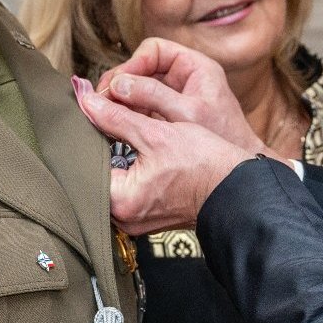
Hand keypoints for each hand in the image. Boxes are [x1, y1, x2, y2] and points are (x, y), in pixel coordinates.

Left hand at [75, 83, 254, 234]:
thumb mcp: (157, 133)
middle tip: (100, 114)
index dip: (84, 132)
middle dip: (98, 143)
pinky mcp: (147, 217)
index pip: (84, 162)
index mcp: (120, 200)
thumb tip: (87, 101)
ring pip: (111, 181)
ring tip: (116, 128)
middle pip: (95, 174)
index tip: (87, 108)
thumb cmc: (204, 164)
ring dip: (112, 155)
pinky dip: (127, 169)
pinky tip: (133, 150)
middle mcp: (122, 218)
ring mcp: (135, 221)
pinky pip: (126, 190)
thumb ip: (116, 117)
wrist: (238, 189)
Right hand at [96, 38, 268, 155]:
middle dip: (120, 83)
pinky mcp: (166, 117)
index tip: (115, 83)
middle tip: (102, 99)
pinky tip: (114, 126)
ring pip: (137, 90)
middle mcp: (182, 79)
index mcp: (194, 66)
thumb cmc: (223, 137)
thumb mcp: (186, 113)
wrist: (235, 171)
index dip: (131, 63)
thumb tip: (119, 85)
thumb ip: (154, 96)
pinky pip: (139, 109)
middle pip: (140, 69)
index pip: (153, 50)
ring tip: (103, 113)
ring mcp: (173, 98)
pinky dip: (126, 115)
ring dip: (119, 100)